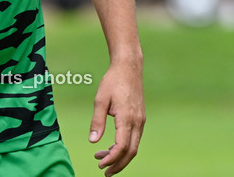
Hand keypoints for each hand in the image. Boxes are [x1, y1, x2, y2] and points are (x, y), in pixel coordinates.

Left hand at [89, 58, 144, 175]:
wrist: (129, 68)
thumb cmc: (112, 82)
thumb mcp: (100, 100)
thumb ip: (97, 121)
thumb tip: (92, 141)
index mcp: (127, 118)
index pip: (122, 146)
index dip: (112, 158)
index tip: (100, 164)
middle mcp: (137, 122)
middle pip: (131, 152)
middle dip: (118, 164)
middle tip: (104, 171)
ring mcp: (140, 121)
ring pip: (133, 146)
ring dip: (120, 156)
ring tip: (102, 158)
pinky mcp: (140, 118)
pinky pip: (134, 138)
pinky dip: (123, 146)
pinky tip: (110, 146)